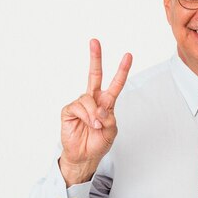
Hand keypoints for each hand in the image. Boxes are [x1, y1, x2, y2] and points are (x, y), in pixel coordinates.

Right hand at [59, 39, 131, 185]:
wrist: (84, 156)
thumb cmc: (98, 142)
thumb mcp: (111, 131)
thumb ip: (109, 118)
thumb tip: (100, 109)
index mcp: (106, 102)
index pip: (115, 83)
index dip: (122, 70)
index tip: (128, 56)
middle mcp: (93, 99)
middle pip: (94, 74)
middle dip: (95, 58)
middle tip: (94, 41)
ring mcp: (81, 104)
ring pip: (88, 98)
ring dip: (94, 114)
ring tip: (95, 126)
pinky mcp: (69, 110)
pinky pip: (79, 107)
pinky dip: (86, 116)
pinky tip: (88, 124)